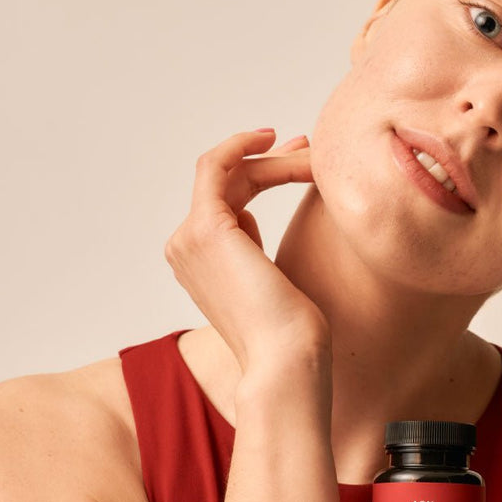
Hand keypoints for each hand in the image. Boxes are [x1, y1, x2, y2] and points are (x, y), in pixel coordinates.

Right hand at [165, 129, 329, 376]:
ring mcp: (189, 238)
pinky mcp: (205, 228)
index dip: (265, 174)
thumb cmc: (292, 336)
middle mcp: (186, 249)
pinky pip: (217, 166)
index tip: (302, 162)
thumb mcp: (275, 281)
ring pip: (228, 173)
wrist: (286, 362)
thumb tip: (262, 217)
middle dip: (272, 161)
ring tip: (314, 159)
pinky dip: (243, 146)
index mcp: (202, 264)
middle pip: (229, 184)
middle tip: (311, 149)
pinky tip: (274, 140)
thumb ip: (259, 250)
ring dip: (274, 161)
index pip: (229, 202)